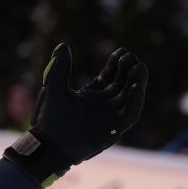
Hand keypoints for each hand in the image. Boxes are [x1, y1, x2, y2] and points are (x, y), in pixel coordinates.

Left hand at [4, 43, 146, 187]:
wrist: (49, 144)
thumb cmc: (49, 119)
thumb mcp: (55, 88)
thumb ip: (61, 67)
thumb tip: (63, 44)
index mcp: (91, 95)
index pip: (110, 76)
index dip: (116, 64)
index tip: (121, 51)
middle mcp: (103, 105)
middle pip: (123, 84)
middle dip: (129, 70)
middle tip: (131, 57)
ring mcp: (110, 117)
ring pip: (130, 97)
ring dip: (137, 82)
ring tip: (138, 67)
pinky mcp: (114, 130)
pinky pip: (130, 114)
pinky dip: (135, 101)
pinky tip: (136, 87)